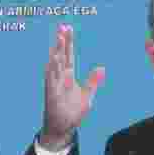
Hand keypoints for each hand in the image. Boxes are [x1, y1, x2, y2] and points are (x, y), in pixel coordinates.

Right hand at [39, 25, 105, 148]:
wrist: (63, 128)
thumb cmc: (73, 112)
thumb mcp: (87, 96)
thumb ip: (93, 81)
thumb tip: (102, 67)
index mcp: (68, 76)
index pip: (68, 55)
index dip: (68, 42)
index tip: (68, 28)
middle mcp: (60, 78)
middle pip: (61, 56)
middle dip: (61, 42)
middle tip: (62, 26)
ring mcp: (54, 85)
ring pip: (55, 65)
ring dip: (57, 52)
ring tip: (60, 39)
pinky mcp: (51, 94)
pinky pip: (51, 80)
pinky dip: (52, 70)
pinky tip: (54, 59)